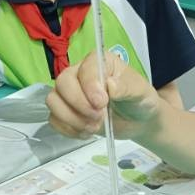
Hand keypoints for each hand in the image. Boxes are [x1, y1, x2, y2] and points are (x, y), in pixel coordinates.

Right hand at [47, 51, 161, 139]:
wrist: (138, 121)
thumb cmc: (140, 100)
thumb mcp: (141, 92)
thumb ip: (126, 87)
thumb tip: (110, 85)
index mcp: (99, 62)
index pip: (85, 69)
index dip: (89, 86)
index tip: (102, 103)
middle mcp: (79, 73)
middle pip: (62, 83)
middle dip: (79, 105)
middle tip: (99, 118)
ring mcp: (70, 93)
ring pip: (53, 101)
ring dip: (72, 119)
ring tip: (94, 127)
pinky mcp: (66, 111)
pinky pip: (54, 119)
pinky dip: (69, 129)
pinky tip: (86, 132)